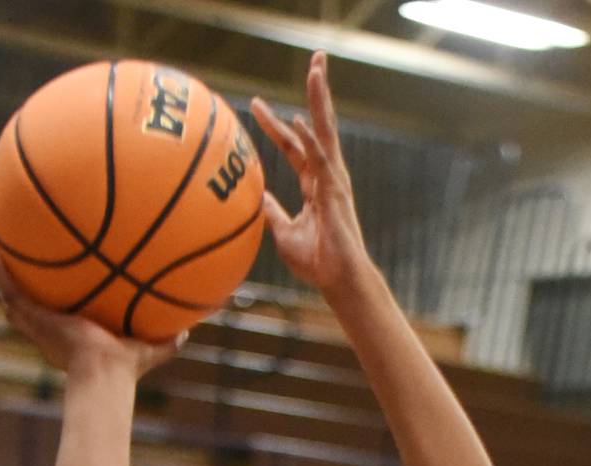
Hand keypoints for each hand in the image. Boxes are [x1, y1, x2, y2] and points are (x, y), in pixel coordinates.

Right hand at [0, 250, 185, 376]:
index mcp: (78, 336)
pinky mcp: (33, 319)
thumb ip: (169, 340)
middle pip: (36, 304)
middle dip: (29, 284)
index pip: (66, 314)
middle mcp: (56, 330)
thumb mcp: (152, 348)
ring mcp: (41, 325)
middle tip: (23, 261)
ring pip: (16, 298)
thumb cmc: (126, 369)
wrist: (104, 374)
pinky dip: (1, 273)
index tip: (62, 281)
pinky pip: (12, 293)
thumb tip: (190, 331)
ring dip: (6, 276)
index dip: (60, 300)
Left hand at [251, 54, 370, 299]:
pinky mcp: (334, 192)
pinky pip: (319, 160)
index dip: (274, 125)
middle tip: (316, 59)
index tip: (253, 104)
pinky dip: (308, 139)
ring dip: (319, 99)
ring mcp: (333, 181)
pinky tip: (297, 119)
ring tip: (316, 68)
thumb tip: (259, 199)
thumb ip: (273, 212)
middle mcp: (326, 175)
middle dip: (317, 92)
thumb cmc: (316, 262)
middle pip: (318, 125)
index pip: (292, 146)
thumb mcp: (284, 233)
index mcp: (314, 184)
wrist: (338, 280)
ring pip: (324, 131)